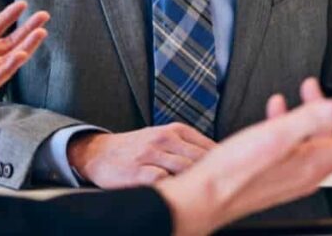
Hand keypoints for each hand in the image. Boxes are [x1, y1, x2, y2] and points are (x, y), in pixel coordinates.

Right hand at [67, 123, 215, 188]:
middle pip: (201, 160)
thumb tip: (220, 165)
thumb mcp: (163, 139)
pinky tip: (179, 200)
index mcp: (175, 130)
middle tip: (226, 193)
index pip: (209, 147)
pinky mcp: (138, 171)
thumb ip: (188, 148)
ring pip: (185, 170)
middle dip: (214, 178)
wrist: (98, 153)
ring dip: (196, 186)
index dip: (224, 165)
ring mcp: (150, 154)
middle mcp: (164, 138)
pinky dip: (173, 191)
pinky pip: (162, 182)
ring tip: (208, 201)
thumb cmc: (137, 150)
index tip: (233, 180)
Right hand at [155, 77, 331, 235]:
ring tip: (310, 85)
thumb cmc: (234, 172)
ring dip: (319, 111)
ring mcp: (293, 172)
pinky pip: (294, 144)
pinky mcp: (275, 171)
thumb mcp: (274, 137)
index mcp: (315, 162)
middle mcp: (309, 170)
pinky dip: (292, 122)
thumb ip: (308, 120)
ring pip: (318, 139)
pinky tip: (277, 107)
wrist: (204, 196)